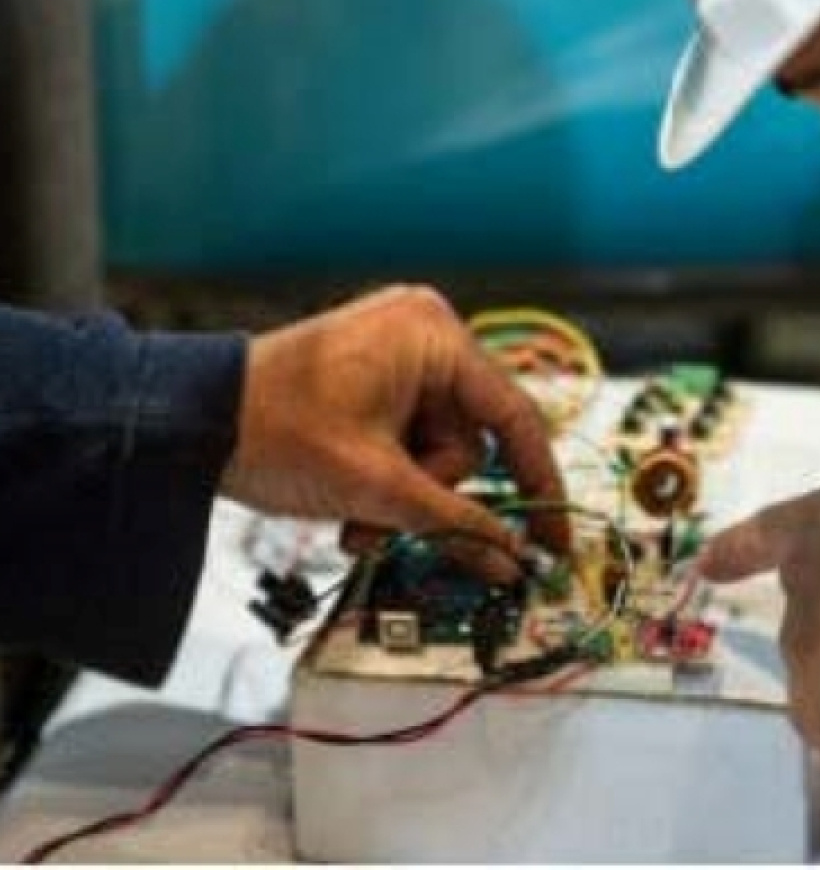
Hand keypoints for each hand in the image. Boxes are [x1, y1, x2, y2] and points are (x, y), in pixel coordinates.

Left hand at [220, 285, 570, 581]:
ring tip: (357, 520)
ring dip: (405, 494)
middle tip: (389, 529)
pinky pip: (411, 436)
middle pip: (470, 438)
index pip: (513, 416)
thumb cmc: (277, 432)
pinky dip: (391, 475)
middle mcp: (426, 332)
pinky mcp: (377, 374)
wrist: (191, 423)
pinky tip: (354, 498)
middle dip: (432, 494)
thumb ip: (455, 523)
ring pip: (438, 447)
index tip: (555, 536)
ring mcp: (400, 350)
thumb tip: (514, 559)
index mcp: (435, 335)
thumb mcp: (377, 487)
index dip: (539, 482)